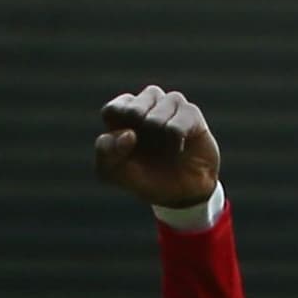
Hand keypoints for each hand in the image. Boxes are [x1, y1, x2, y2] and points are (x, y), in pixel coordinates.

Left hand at [95, 85, 221, 207]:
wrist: (183, 194)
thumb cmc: (147, 179)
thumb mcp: (116, 173)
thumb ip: (106, 154)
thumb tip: (128, 134)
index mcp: (122, 118)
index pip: (113, 110)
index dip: (117, 129)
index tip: (127, 146)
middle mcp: (146, 107)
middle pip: (134, 104)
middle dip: (136, 125)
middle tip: (145, 144)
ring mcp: (169, 107)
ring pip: (158, 103)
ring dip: (157, 127)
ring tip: (164, 149)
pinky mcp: (191, 114)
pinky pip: (178, 119)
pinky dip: (175, 137)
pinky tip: (178, 149)